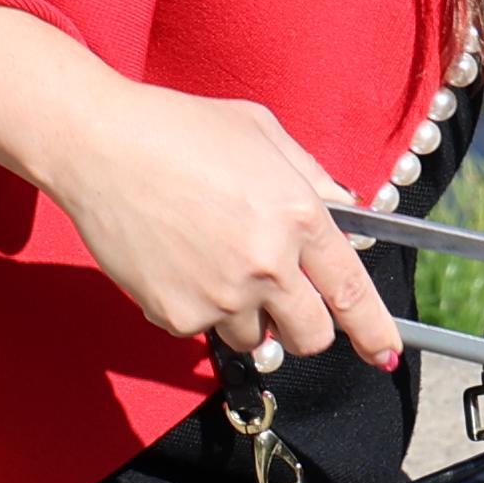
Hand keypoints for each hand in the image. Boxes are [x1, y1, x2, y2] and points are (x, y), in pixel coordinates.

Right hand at [42, 80, 407, 369]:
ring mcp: (221, 296)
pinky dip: (196, 307)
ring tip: (213, 260)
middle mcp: (267, 265)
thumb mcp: (262, 134)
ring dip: (247, 315)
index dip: (375, 331)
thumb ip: (311, 178)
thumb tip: (347, 216)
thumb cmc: (179, 129)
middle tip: (286, 302)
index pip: (352, 291)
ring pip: (255, 338)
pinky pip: (201, 330)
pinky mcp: (175, 315)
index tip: (385, 353)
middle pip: (312, 335)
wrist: (97, 145)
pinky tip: (176, 260)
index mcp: (299, 216)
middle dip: (307, 327)